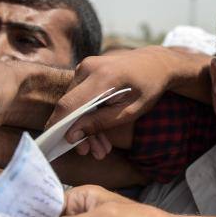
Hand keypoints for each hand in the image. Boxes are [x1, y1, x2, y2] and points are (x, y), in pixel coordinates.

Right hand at [46, 46, 209, 158]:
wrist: (156, 63)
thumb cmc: (148, 87)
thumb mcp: (131, 111)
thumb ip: (101, 122)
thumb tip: (71, 136)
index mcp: (103, 77)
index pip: (69, 105)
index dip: (59, 127)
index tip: (58, 146)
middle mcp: (89, 68)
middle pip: (70, 106)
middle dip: (79, 132)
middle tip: (93, 153)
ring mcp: (86, 66)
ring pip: (75, 103)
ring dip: (85, 126)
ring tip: (101, 147)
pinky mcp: (86, 70)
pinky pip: (80, 95)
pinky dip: (88, 113)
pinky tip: (100, 132)